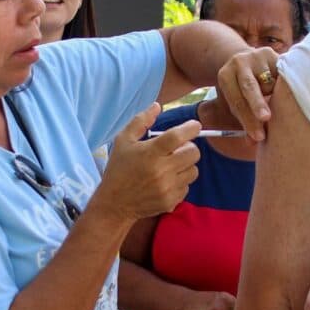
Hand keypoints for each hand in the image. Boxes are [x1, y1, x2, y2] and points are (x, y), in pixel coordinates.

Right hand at [93, 103, 199, 222]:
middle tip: (177, 149)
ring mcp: (168, 188)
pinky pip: (187, 186)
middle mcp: (162, 170)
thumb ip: (141, 121)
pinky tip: (167, 180)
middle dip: (188, 147)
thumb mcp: (123, 141)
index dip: (191, 128)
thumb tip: (157, 106)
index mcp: (150, 153)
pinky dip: (180, 181)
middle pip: (193, 153)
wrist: (115, 203)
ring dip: (186, 165)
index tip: (194, 126)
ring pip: (193, 170)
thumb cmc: (119, 169)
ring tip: (171, 165)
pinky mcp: (171, 201)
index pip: (179, 136)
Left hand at [216, 47, 278, 140]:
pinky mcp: (271, 53)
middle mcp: (239, 62)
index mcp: (225, 76)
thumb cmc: (242, 90)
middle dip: (257, 104)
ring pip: (269, 82)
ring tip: (277, 101)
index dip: (247, 120)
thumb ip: (245, 121)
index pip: (237, 102)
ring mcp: (255, 55)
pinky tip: (287, 91)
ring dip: (275, 96)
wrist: (248, 60)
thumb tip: (253, 142)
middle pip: (249, 87)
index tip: (258, 137)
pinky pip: (281, 74)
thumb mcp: (238, 103)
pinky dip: (285, 86)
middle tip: (266, 119)